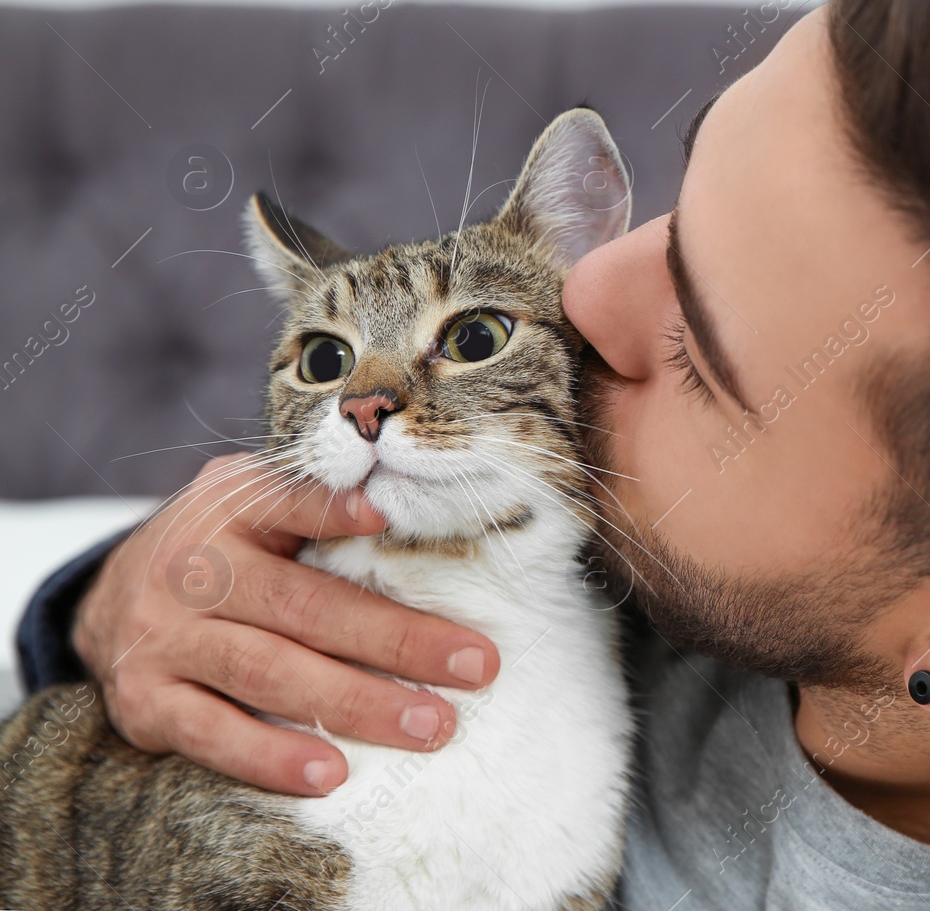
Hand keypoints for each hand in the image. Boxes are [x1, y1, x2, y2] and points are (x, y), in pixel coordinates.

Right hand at [71, 452, 500, 795]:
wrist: (108, 602)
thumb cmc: (223, 550)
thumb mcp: (257, 504)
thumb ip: (321, 505)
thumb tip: (407, 510)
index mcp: (229, 507)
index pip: (288, 501)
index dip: (334, 509)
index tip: (388, 516)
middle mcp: (191, 570)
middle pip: (303, 606)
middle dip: (396, 640)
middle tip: (474, 667)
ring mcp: (163, 639)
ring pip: (268, 673)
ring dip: (356, 704)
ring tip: (428, 725)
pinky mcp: (145, 704)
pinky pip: (214, 735)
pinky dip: (272, 757)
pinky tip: (331, 774)